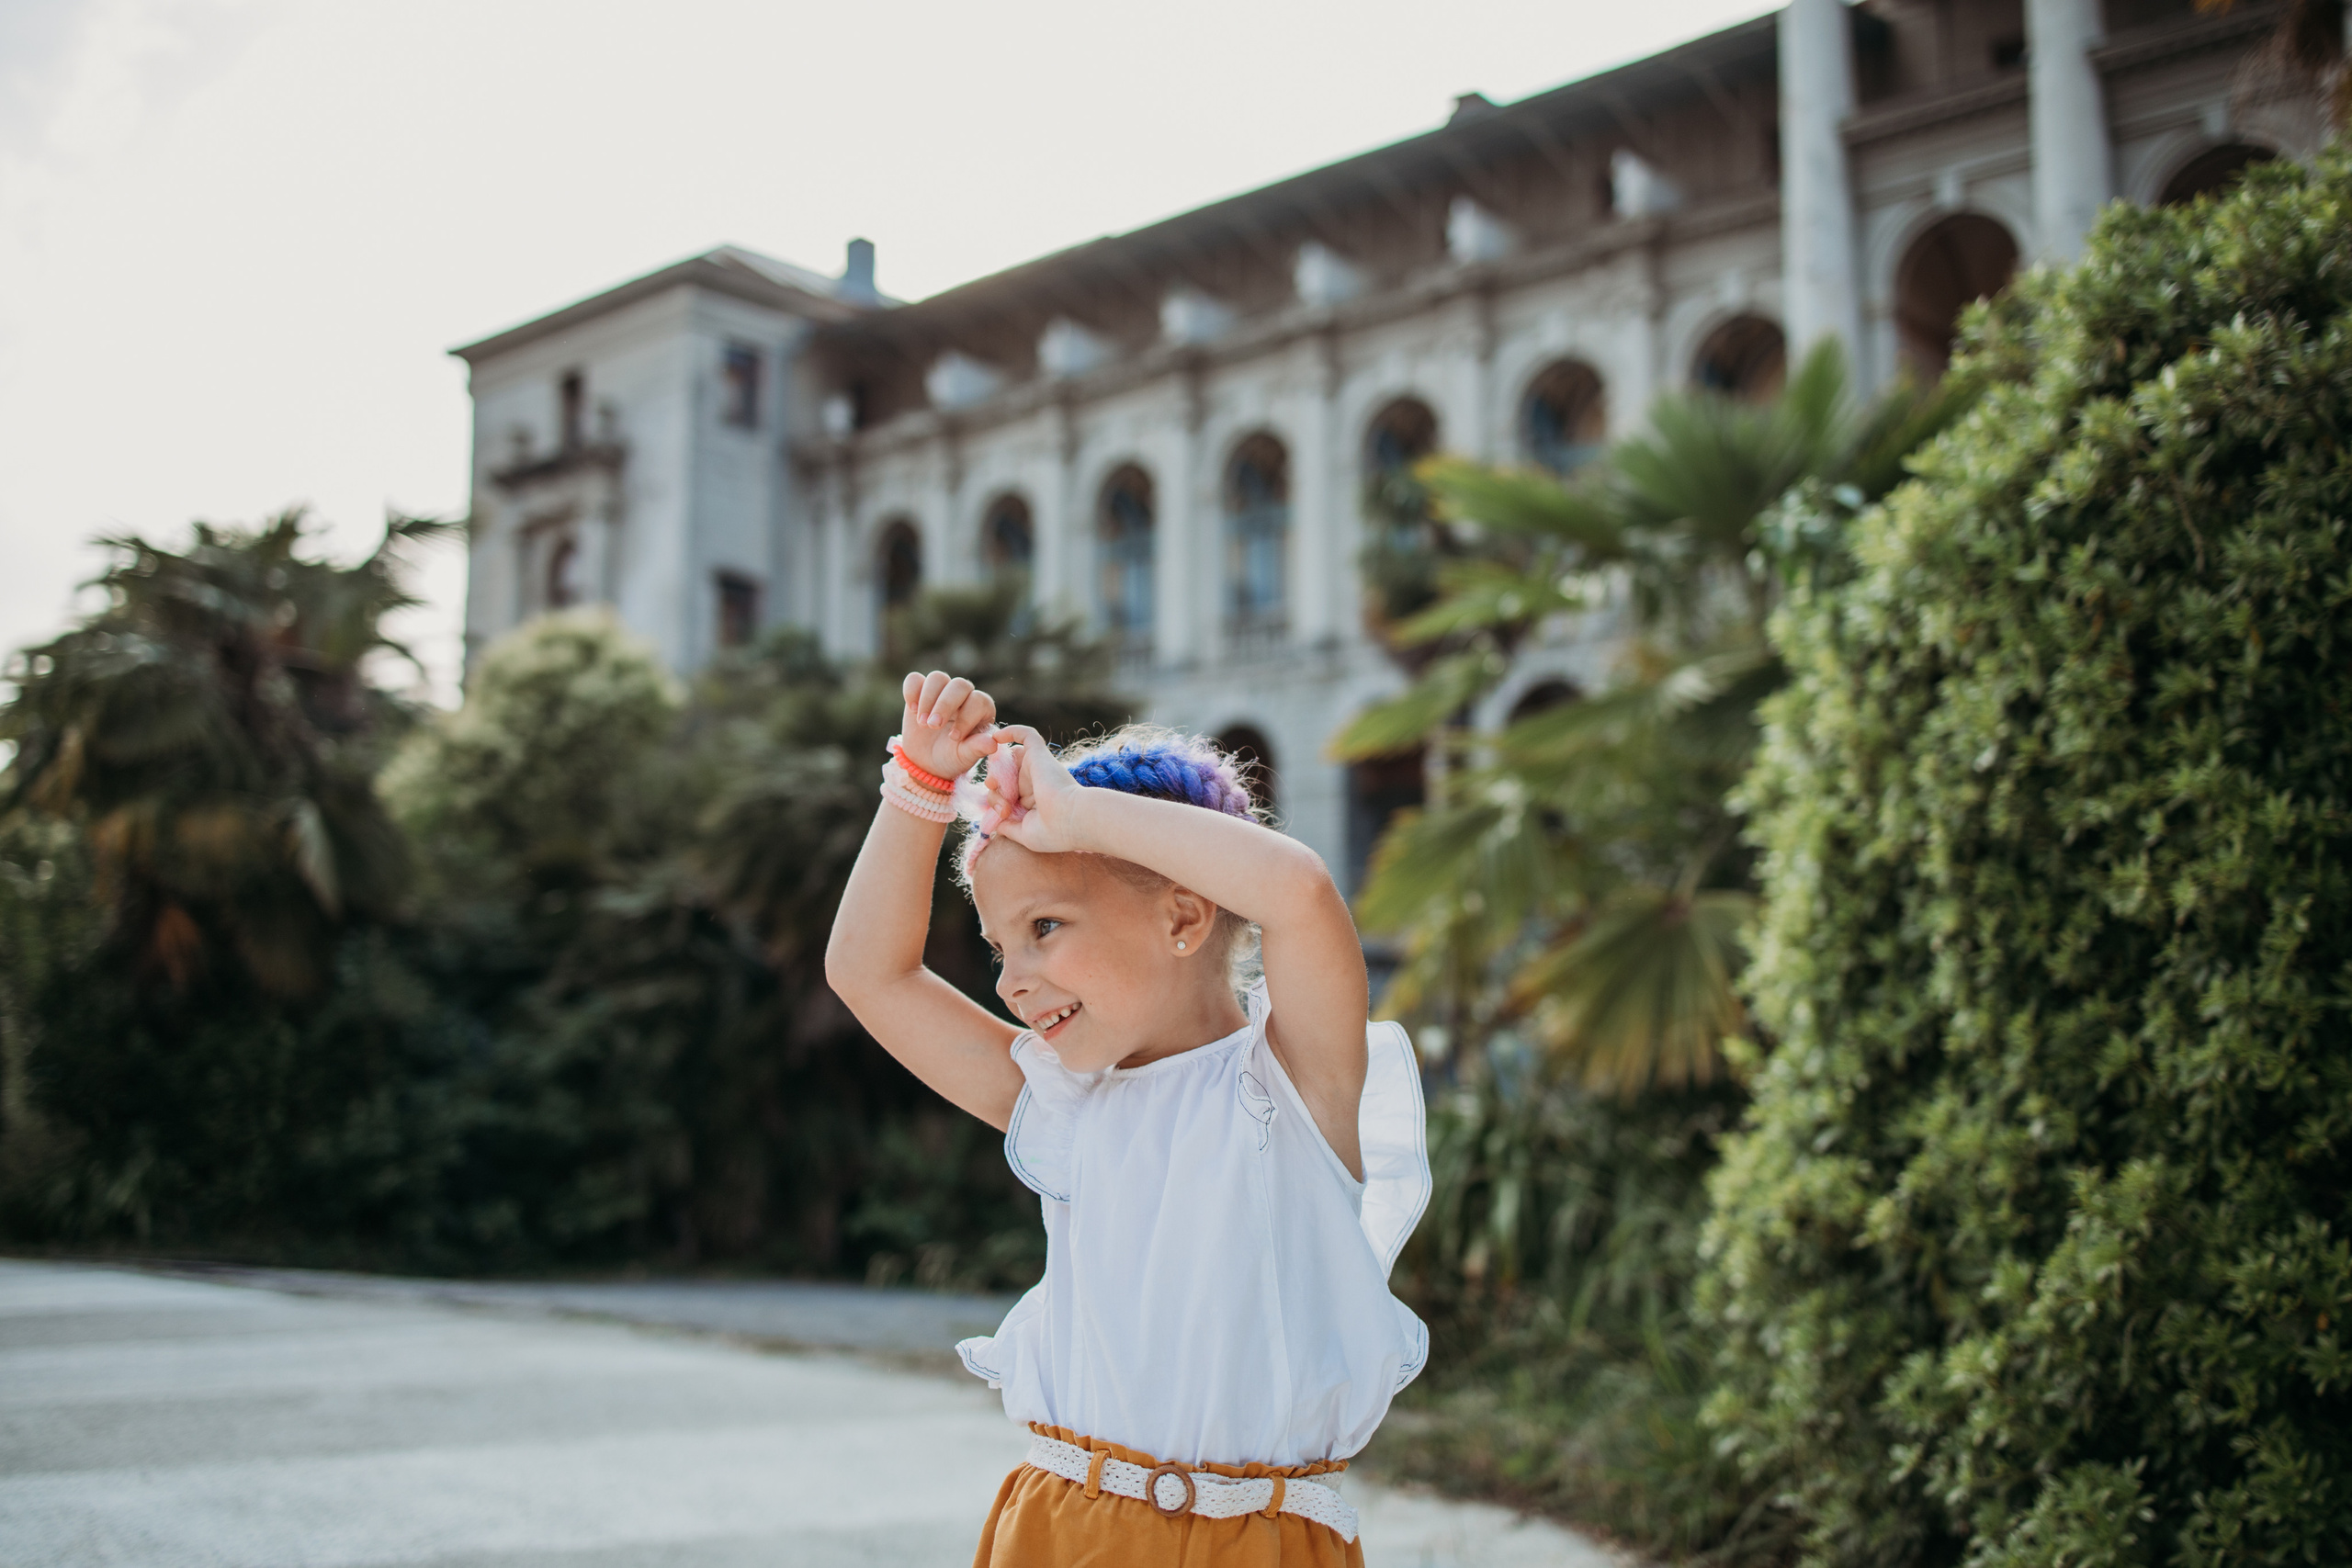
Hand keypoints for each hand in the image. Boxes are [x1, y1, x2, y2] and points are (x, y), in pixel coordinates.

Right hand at [898, 671, 999, 783]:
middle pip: (959, 685)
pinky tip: (912, 709)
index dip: (966, 717)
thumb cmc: (952, 758)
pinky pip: (915, 679)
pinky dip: (911, 691)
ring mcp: (942, 691)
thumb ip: (977, 748)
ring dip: (928, 699)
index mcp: (982, 710)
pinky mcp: (920, 692)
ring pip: (937, 678)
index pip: (979, 700)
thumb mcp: (964, 757)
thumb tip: (992, 744)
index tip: (953, 738)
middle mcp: (964, 696)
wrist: (927, 763)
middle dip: (945, 704)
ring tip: (922, 723)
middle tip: (933, 726)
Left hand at [974, 724, 1088, 853]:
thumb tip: (996, 822)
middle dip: (995, 791)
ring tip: (995, 784)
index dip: (996, 802)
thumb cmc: (1055, 831)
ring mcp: (1037, 767)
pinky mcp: (1039, 755)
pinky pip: (1025, 734)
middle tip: (1003, 806)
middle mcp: (1035, 782)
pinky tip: (997, 737)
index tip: (1002, 815)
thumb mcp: (1025, 834)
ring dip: (997, 770)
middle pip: (1004, 777)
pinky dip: (1011, 731)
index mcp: (1033, 800)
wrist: (1073, 819)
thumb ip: (1008, 827)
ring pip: (1008, 759)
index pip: (1006, 793)